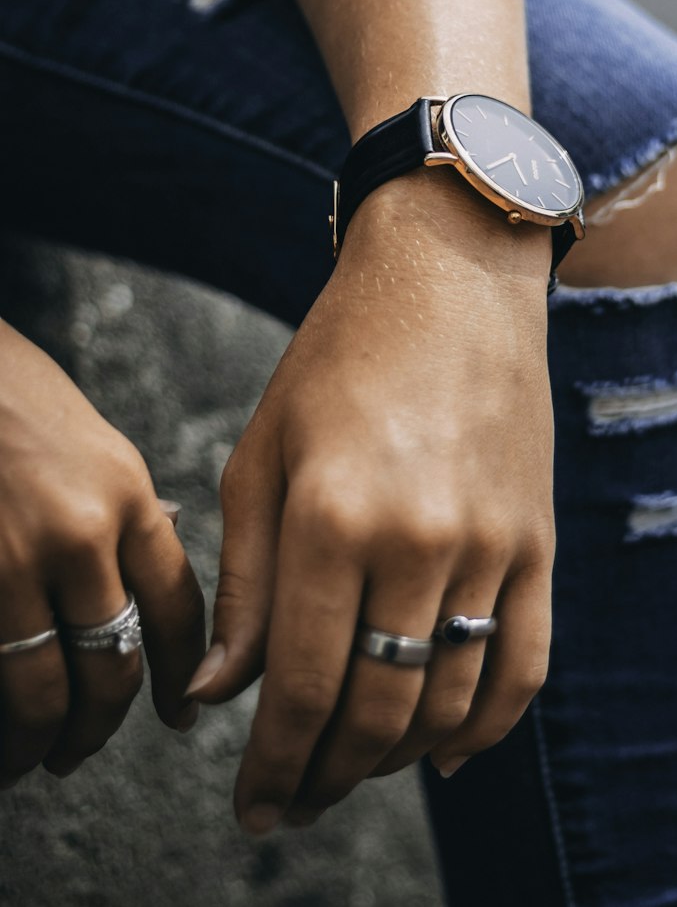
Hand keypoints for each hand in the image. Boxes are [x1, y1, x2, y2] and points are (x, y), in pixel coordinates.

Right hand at [0, 321, 204, 783]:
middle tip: (80, 751)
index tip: (179, 714)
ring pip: (45, 690)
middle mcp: (81, 534)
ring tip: (29, 757)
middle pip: (114, 667)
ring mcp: (12, 561)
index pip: (176, 612)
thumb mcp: (96, 448)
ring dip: (41, 742)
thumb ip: (124, 520)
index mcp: (128, 497)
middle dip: (101, 728)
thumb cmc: (14, 398)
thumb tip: (142, 596)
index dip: (180, 678)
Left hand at [187, 169, 554, 832]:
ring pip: (449, 703)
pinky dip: (488, 726)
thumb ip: (247, 583)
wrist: (452, 277)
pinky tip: (448, 753)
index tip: (254, 808)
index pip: (301, 688)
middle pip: (376, 711)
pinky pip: (524, 665)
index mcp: (332, 515)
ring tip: (355, 768)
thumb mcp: (263, 452)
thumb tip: (218, 695)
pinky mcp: (539, 540)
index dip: (274, 765)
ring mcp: (492, 544)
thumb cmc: (338, 357)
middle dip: (328, 776)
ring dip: (397, 758)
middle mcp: (418, 540)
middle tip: (297, 798)